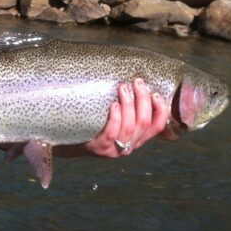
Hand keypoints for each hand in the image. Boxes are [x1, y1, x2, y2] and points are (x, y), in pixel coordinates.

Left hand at [54, 78, 168, 157]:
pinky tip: (113, 105)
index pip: (157, 126)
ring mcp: (115, 149)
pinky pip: (112, 134)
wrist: (70, 142)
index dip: (160, 110)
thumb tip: (137, 81)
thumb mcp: (116, 118)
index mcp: (137, 138)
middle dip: (143, 100)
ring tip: (123, 88)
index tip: (156, 93)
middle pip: (144, 123)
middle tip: (137, 82)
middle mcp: (129, 145)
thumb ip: (128, 108)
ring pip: (129, 127)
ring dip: (129, 105)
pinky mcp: (100, 149)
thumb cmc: (96, 122)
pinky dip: (115, 119)